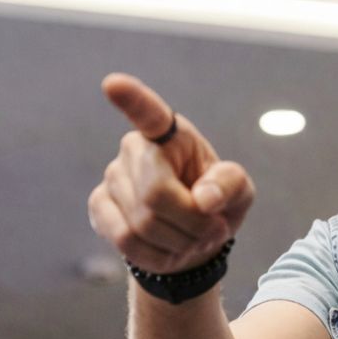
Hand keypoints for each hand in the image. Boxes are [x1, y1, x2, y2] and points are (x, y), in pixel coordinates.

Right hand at [88, 72, 255, 273]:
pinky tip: (171, 250)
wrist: (191, 238)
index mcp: (171, 134)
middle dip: (192, 223)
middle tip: (213, 229)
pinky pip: (126, 241)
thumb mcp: (239, 191)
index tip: (113, 83)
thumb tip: (204, 199)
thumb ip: (230, 186)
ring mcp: (112, 177)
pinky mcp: (98, 206)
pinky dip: (157, 255)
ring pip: (141, 224)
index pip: (149, 113)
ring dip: (178, 242)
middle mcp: (134, 148)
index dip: (132, 99)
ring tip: (194, 239)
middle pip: (156, 195)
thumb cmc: (215, 204)